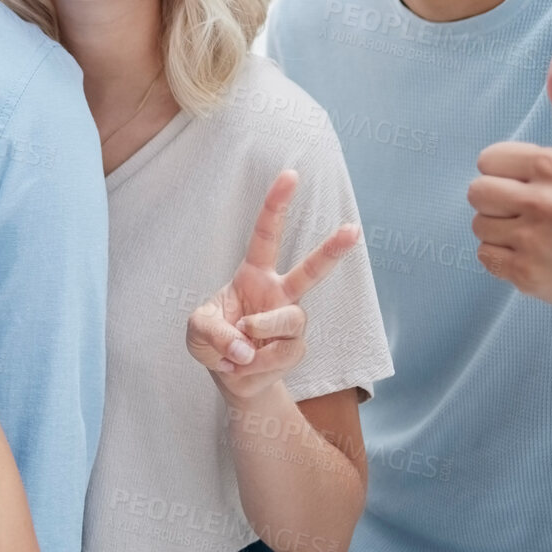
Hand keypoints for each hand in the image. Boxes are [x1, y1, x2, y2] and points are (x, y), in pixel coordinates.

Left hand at [186, 170, 359, 400]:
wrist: (232, 377)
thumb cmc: (215, 341)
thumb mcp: (197, 331)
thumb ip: (212, 332)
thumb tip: (245, 344)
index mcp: (255, 274)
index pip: (267, 234)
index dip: (277, 204)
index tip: (290, 175)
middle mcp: (280, 293)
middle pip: (310, 270)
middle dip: (332, 250)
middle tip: (353, 229)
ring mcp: (292, 322)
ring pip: (287, 320)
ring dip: (260, 330)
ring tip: (240, 347)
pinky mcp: (297, 348)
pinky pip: (279, 353)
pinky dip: (253, 362)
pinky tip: (244, 364)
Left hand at [468, 47, 551, 309]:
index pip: (486, 161)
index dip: (504, 171)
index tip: (532, 181)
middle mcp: (542, 203)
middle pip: (475, 193)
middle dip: (496, 199)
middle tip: (527, 207)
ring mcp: (533, 241)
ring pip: (479, 226)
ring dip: (500, 229)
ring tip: (535, 231)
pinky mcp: (526, 274)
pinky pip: (485, 257)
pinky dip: (503, 258)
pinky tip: (533, 254)